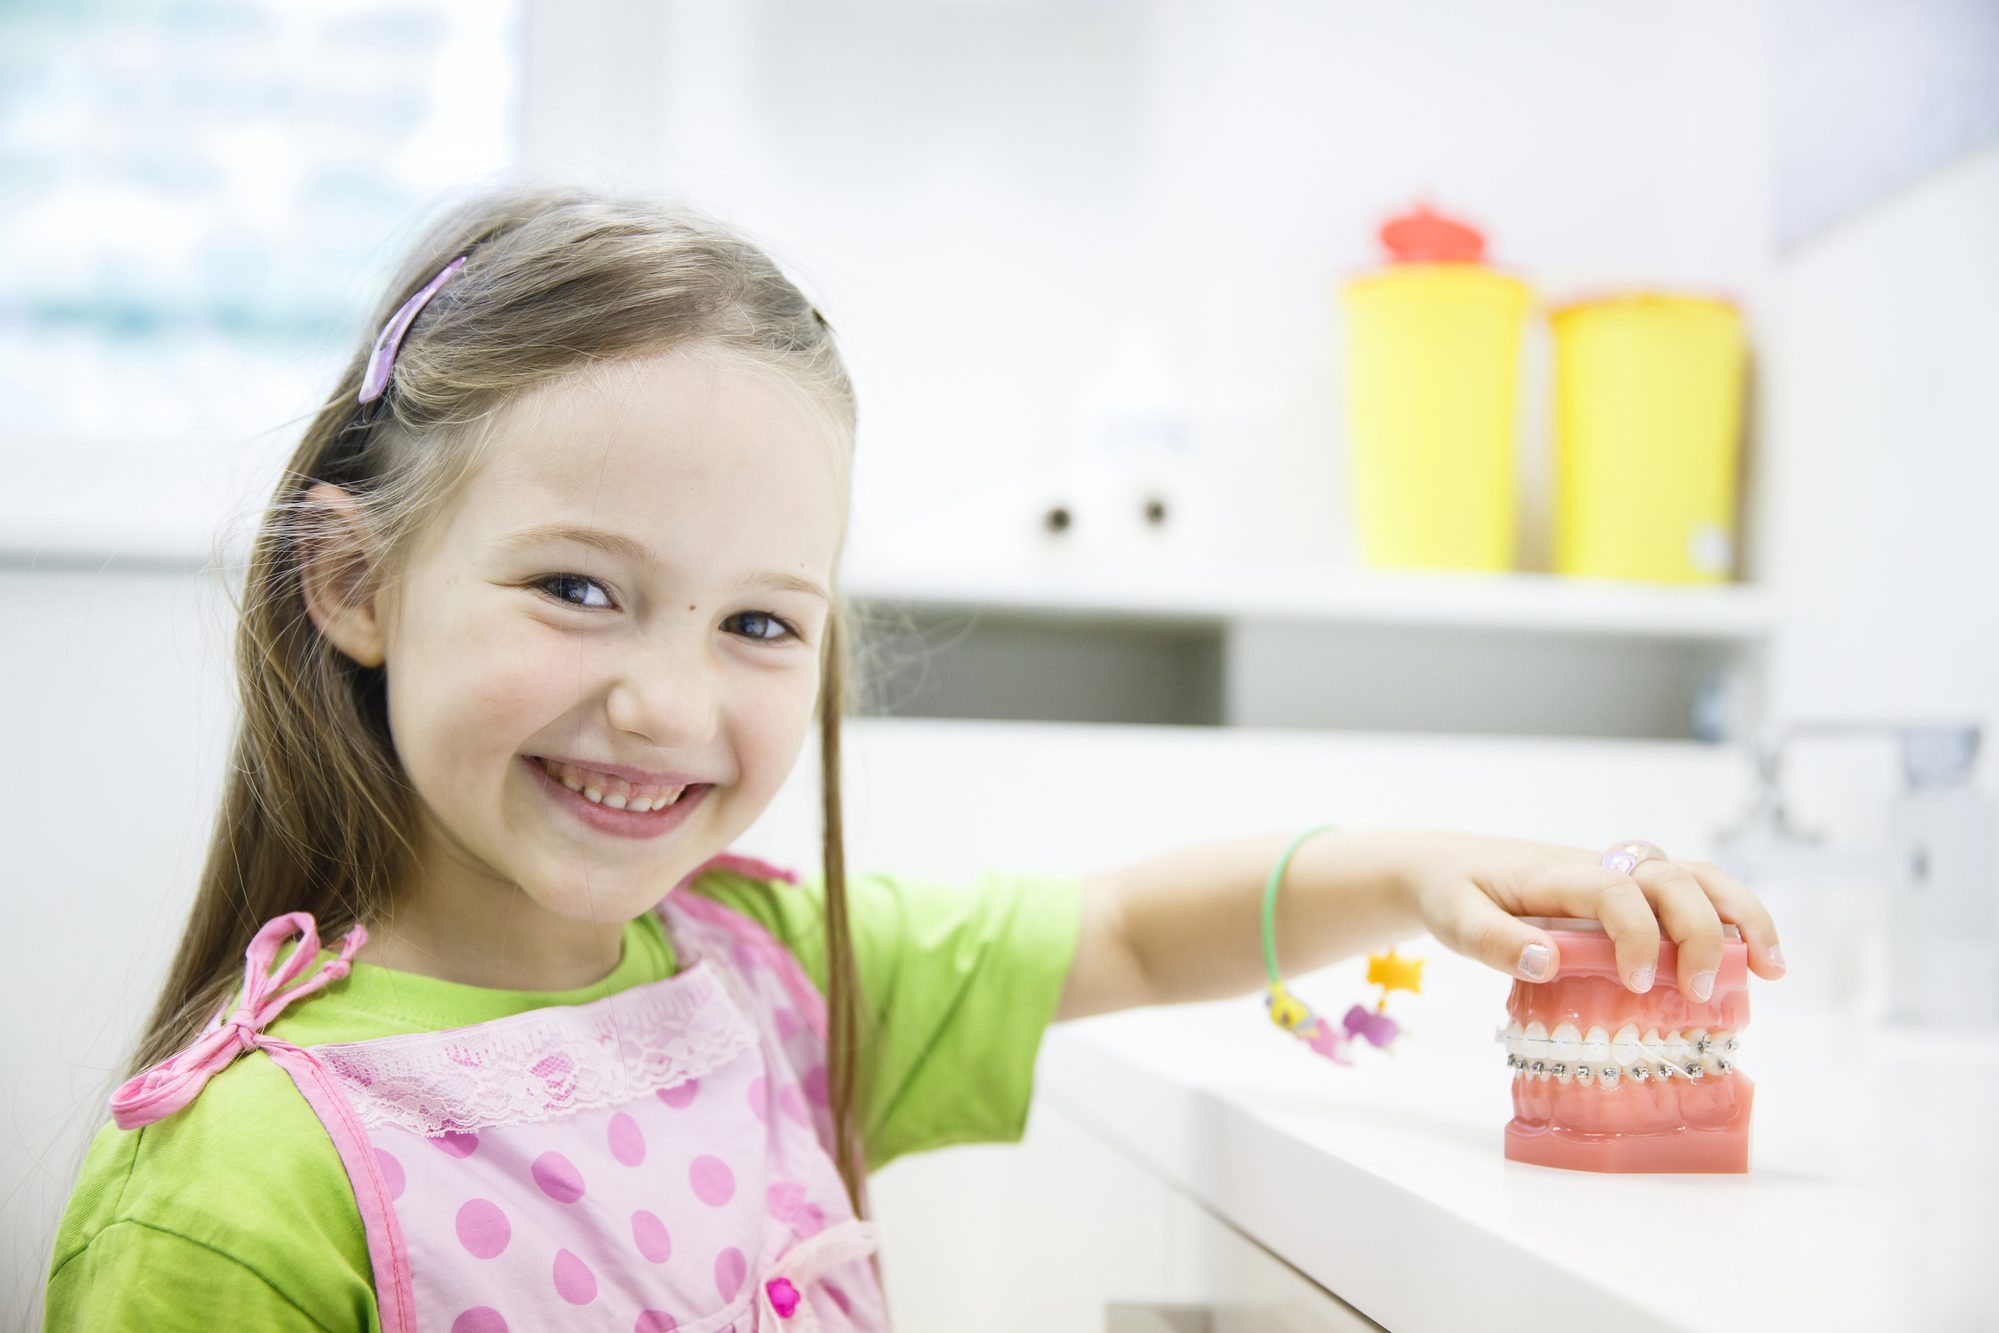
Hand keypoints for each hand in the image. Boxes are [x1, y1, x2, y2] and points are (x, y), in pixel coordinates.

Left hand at [1404, 832, 1787, 996]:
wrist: (1452, 866)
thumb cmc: (1456, 894)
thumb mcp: (1456, 919)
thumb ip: (1494, 941)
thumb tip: (1547, 961)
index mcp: (1557, 874)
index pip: (1613, 888)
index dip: (1636, 932)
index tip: (1637, 983)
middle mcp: (1600, 866)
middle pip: (1671, 877)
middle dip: (1700, 930)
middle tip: (1700, 992)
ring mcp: (1623, 876)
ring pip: (1697, 877)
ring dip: (1741, 916)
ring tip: (1774, 969)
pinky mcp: (1634, 894)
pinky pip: (1694, 895)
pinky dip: (1734, 920)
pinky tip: (1758, 964)